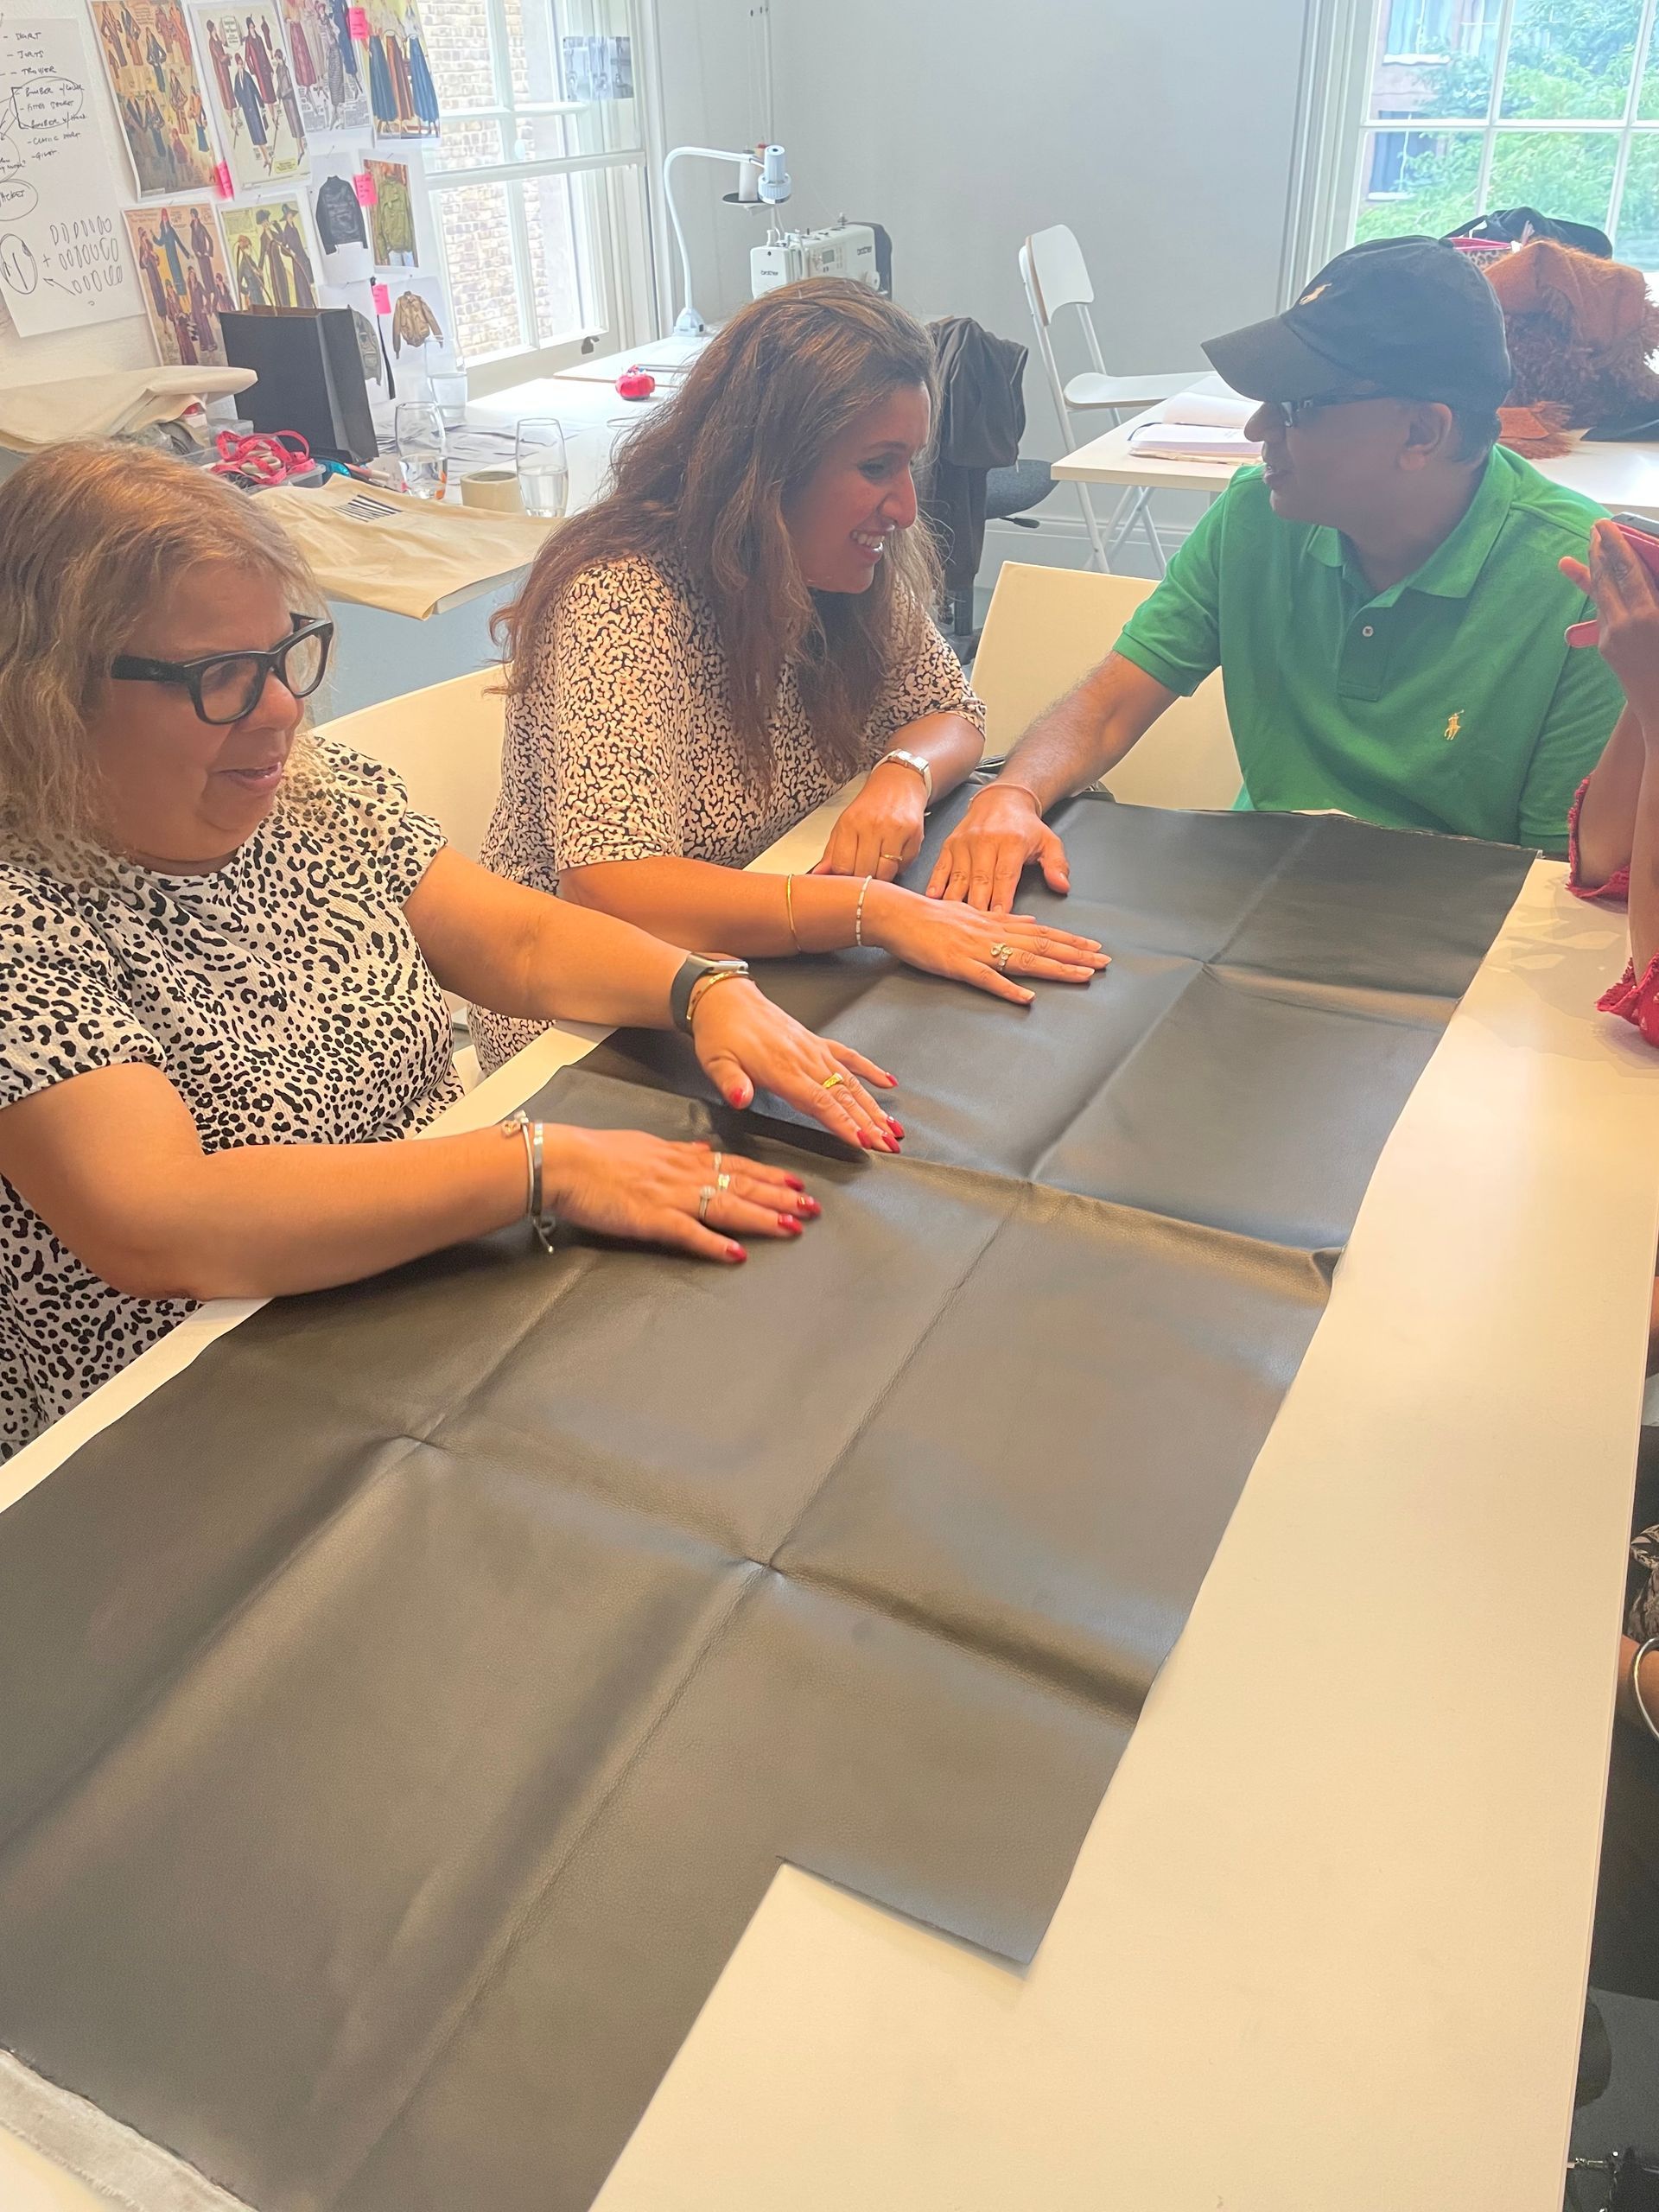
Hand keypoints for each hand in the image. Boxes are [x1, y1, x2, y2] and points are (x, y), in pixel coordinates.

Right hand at [543, 1126, 819, 1263]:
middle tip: (813, 1207)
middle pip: (742, 1186)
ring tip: (792, 1227)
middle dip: (780, 1197)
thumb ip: (679, 1152)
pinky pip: (689, 1233)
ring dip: (762, 1218)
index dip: (770, 1175)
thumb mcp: (646, 1144)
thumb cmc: (598, 1155)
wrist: (564, 1161)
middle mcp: (684, 1175)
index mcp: (683, 1158)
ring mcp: (670, 1197)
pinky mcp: (650, 1219)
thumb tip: (705, 1151)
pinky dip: (714, 1244)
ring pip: (726, 1206)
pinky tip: (737, 1254)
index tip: (797, 1182)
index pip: (737, 1166)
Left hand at [691, 979, 901, 1150]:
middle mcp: (804, 1059)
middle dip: (869, 1123)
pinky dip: (869, 1070)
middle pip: (843, 1096)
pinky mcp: (815, 1042)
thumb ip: (731, 1083)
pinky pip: (848, 1056)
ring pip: (851, 1081)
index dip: (844, 1124)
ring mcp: (813, 1049)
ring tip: (893, 1127)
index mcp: (781, 1069)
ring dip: (874, 1105)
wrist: (725, 999)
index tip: (865, 1142)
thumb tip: (740, 1099)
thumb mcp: (715, 1061)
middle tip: (889, 1145)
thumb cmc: (719, 1032)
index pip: (820, 1102)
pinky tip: (888, 1083)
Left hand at [809, 761, 927, 881]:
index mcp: (850, 824)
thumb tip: (818, 875)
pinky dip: (900, 866)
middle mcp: (871, 825)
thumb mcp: (845, 825)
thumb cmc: (871, 806)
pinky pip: (904, 865)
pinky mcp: (914, 833)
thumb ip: (832, 852)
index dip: (845, 878)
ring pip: (885, 873)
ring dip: (883, 875)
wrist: (899, 783)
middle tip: (866, 870)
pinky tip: (895, 854)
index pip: (842, 867)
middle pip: (864, 872)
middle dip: (865, 878)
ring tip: (880, 863)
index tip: (848, 876)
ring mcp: (894, 830)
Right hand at [866, 883, 1106, 1005]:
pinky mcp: (956, 965)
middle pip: (1041, 945)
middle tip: (1104, 963)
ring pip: (1023, 960)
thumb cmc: (929, 915)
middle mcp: (992, 933)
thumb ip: (1003, 919)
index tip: (1095, 948)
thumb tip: (1031, 922)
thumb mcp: (971, 911)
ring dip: (1055, 969)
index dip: (1070, 941)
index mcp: (996, 923)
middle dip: (1075, 955)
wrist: (896, 913)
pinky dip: (1008, 988)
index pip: (1042, 932)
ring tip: (1083, 976)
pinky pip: (986, 979)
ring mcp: (976, 950)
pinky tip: (1027, 998)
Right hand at [925, 784, 1070, 911]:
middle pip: (980, 880)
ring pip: (959, 877)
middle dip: (978, 907)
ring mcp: (965, 843)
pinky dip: (936, 884)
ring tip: (955, 921)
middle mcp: (985, 841)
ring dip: (956, 901)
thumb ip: (1057, 865)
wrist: (1001, 799)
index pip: (1005, 876)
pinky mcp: (950, 844)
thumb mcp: (1049, 841)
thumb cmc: (1025, 826)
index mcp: (1011, 842)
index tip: (999, 920)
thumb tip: (1061, 885)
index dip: (1001, 899)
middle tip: (976, 931)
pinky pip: (941, 867)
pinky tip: (934, 899)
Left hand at [1561, 522, 1658, 730]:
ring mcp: (1611, 640)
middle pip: (1605, 580)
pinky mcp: (1607, 651)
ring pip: (1600, 597)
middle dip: (1599, 552)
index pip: (1626, 571)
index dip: (1615, 545)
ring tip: (1589, 549)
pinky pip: (1602, 615)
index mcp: (1646, 616)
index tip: (1604, 525)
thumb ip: (1654, 591)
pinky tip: (1597, 585)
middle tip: (1594, 529)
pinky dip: (1599, 594)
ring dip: (1594, 571)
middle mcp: (1622, 627)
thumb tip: (1645, 576)